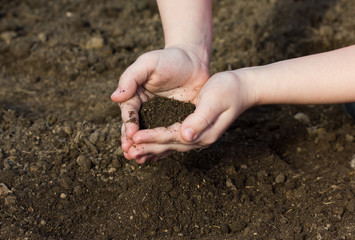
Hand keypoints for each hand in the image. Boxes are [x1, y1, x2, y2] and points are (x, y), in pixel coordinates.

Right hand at [111, 45, 209, 160]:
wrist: (194, 61)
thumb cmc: (169, 59)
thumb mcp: (148, 63)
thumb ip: (131, 77)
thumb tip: (115, 97)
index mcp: (135, 96)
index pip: (129, 112)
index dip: (128, 124)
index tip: (129, 135)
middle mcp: (146, 109)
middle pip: (137, 127)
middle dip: (132, 142)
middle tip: (130, 154)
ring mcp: (160, 117)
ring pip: (151, 135)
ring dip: (145, 148)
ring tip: (140, 161)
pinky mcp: (175, 122)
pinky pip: (168, 135)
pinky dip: (163, 147)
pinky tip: (158, 158)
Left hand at [127, 69, 257, 162]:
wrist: (241, 89)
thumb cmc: (228, 90)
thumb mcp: (214, 101)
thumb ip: (200, 119)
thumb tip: (185, 136)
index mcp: (202, 133)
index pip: (171, 137)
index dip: (152, 137)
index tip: (134, 137)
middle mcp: (199, 139)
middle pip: (168, 145)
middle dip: (146, 148)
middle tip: (126, 152)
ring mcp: (197, 137)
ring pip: (168, 145)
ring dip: (150, 149)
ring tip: (132, 153)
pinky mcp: (193, 131)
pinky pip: (172, 140)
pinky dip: (159, 144)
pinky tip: (148, 147)